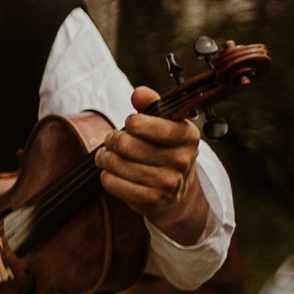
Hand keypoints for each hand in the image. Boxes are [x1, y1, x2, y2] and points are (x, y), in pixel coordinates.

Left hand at [98, 84, 210, 237]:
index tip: (131, 123)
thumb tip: (139, 93)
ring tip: (107, 156)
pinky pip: (111, 181)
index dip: (134, 123)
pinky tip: (112, 172)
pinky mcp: (150, 200)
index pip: (153, 125)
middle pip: (126, 144)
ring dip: (104, 157)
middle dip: (112, 139)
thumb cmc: (165, 151)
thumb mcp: (166, 125)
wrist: (177, 195)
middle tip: (112, 140)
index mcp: (188, 136)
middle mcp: (182, 160)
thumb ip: (152, 105)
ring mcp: (167, 182)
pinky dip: (106, 175)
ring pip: (115, 163)